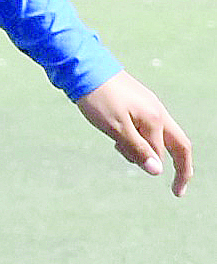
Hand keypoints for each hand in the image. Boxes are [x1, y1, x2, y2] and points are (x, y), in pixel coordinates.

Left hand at [76, 70, 192, 197]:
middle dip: (179, 166)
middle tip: (178, 190)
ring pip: (156, 137)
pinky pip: (145, 128)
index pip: (163, 154)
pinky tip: (116, 138)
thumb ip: (137, 150)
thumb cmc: (99, 100)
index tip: (176, 194)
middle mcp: (158, 113)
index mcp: (155, 120)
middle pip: (177, 144)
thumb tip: (158, 171)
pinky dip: (135, 139)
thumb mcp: (116, 129)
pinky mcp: (138, 104)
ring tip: (115, 144)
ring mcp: (149, 107)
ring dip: (142, 150)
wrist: (85, 69)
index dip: (164, 172)